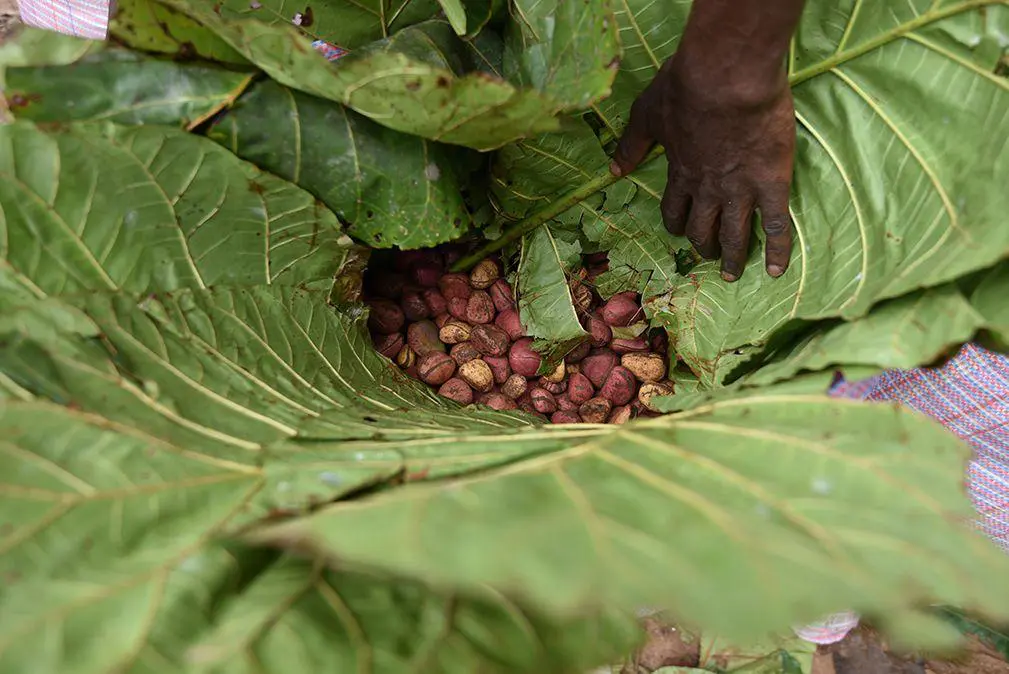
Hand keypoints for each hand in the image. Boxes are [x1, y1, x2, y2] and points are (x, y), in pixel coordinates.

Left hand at [610, 57, 795, 281]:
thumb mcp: (646, 112)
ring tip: (732, 272)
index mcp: (680, 173)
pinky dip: (777, 250)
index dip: (676, 223)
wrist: (727, 76)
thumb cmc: (685, 87)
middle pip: (701, 229)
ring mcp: (741, 189)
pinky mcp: (772, 182)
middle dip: (702, 245)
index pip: (674, 211)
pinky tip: (777, 269)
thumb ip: (631, 143)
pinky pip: (776, 224)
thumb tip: (614, 170)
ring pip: (734, 235)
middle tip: (708, 256)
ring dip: (732, 257)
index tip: (679, 231)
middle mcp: (708, 190)